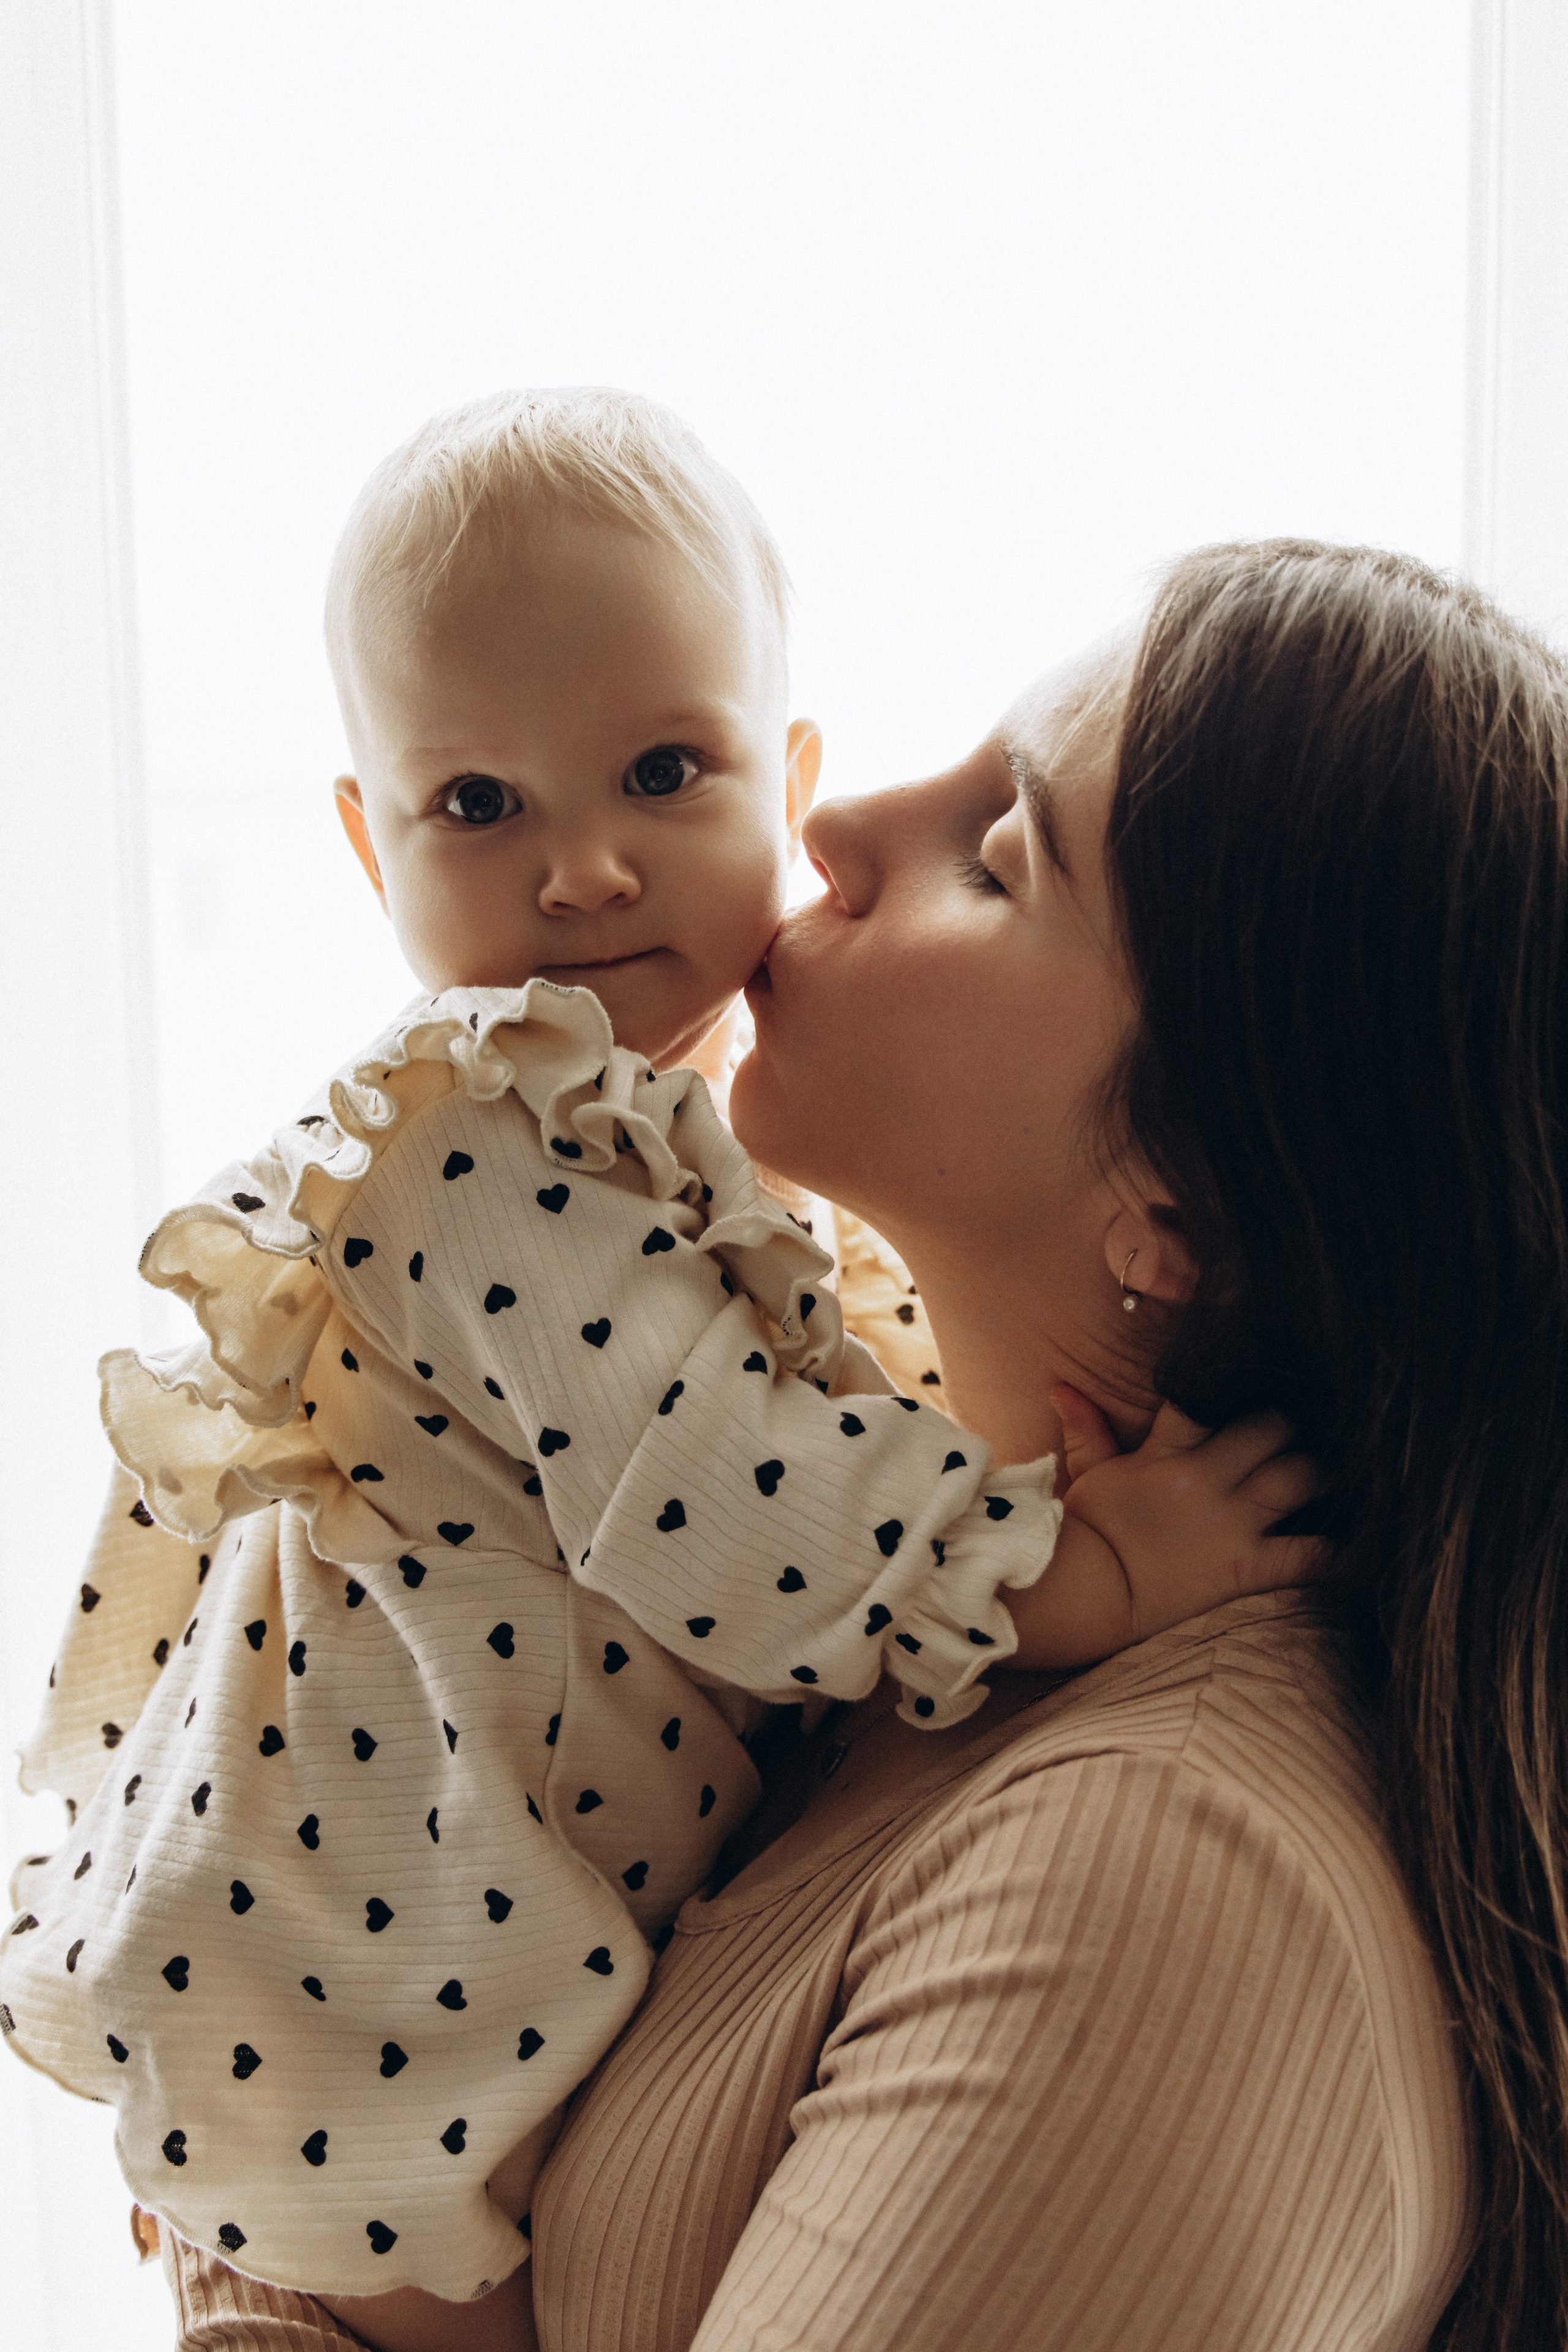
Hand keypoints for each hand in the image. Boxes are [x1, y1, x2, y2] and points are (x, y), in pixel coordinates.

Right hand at [1048, 1387, 1326, 1642]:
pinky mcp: (1247, 1568)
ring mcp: (1231, 1525)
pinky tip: (1370, 1538)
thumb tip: (1061, 1387)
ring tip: (1350, 1463)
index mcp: (1166, 1454)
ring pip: (1301, 1478)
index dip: (1236, 1379)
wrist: (1085, 1599)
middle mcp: (1206, 1481)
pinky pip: (1309, 1555)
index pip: (1206, 1399)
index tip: (1265, 1369)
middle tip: (1312, 1422)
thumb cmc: (1085, 1537)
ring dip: (1326, 1469)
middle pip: (1271, 1429)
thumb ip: (1087, 1430)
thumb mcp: (1087, 1478)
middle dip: (1293, 1422)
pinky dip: (1343, 1549)